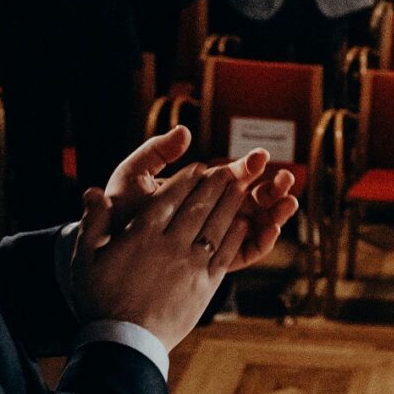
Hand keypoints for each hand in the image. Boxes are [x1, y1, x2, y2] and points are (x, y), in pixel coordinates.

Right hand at [68, 163, 255, 351]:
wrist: (124, 343)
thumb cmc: (100, 301)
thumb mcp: (85, 259)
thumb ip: (92, 223)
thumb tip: (92, 192)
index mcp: (141, 235)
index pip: (169, 198)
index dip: (186, 179)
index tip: (198, 166)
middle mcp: (170, 245)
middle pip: (198, 206)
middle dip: (214, 184)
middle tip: (228, 169)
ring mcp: (191, 266)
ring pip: (215, 226)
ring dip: (230, 204)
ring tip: (240, 188)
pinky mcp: (206, 286)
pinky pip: (225, 254)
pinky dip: (234, 236)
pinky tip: (241, 224)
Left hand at [105, 126, 300, 268]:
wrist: (106, 250)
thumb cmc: (119, 212)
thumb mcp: (133, 175)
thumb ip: (157, 152)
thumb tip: (184, 132)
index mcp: (197, 189)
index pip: (231, 176)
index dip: (248, 166)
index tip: (260, 157)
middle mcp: (211, 212)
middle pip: (251, 198)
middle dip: (272, 187)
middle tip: (285, 179)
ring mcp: (216, 237)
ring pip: (255, 223)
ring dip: (276, 212)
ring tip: (287, 202)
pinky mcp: (216, 261)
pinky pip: (246, 251)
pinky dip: (262, 240)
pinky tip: (272, 229)